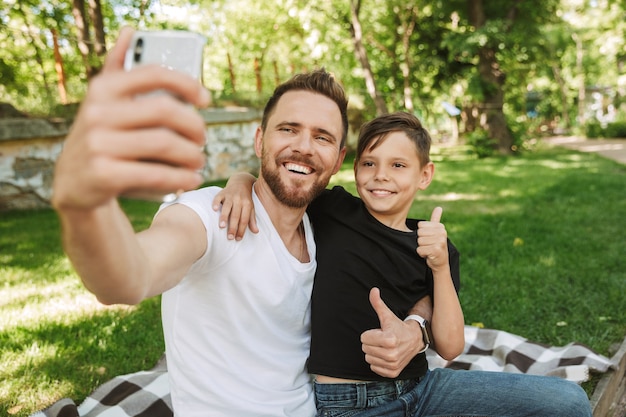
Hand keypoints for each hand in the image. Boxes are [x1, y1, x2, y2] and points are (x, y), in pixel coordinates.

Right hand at [52, 27, 210, 210]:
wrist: (73, 183)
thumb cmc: (101, 138)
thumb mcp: (103, 103)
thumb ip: (117, 69)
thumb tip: (130, 31)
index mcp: (103, 89)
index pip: (153, 74)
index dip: (186, 84)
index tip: (206, 99)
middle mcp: (96, 113)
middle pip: (164, 110)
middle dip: (194, 125)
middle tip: (203, 138)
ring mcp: (97, 144)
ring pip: (164, 143)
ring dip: (192, 155)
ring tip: (198, 161)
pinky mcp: (103, 174)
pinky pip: (156, 174)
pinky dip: (180, 178)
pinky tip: (191, 180)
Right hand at [213, 174, 258, 239]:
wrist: (241, 181)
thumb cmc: (246, 198)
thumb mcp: (251, 208)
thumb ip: (252, 220)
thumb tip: (256, 232)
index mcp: (247, 205)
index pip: (245, 219)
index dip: (241, 230)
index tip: (237, 239)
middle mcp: (239, 200)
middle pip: (236, 215)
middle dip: (233, 227)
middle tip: (229, 237)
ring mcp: (231, 195)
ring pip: (227, 207)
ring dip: (224, 217)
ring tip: (221, 226)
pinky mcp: (222, 192)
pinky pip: (218, 197)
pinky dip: (216, 203)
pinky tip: (214, 210)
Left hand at [360, 288, 422, 377]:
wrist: (415, 340)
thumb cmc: (398, 327)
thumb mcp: (387, 315)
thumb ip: (378, 303)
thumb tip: (373, 290)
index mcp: (389, 339)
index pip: (363, 338)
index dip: (370, 333)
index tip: (380, 332)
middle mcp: (391, 354)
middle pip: (365, 349)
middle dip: (371, 342)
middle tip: (382, 339)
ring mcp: (392, 364)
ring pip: (368, 358)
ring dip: (373, 352)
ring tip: (384, 347)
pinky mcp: (393, 372)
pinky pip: (374, 368)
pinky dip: (378, 362)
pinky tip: (386, 355)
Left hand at [416, 207, 448, 271]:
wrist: (441, 263)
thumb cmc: (436, 246)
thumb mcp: (437, 232)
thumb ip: (436, 219)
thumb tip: (439, 207)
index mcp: (440, 227)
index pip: (420, 225)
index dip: (422, 234)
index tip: (429, 238)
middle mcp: (442, 233)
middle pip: (419, 233)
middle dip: (421, 241)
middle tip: (429, 245)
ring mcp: (440, 241)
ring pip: (419, 242)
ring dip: (422, 248)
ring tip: (429, 250)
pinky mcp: (436, 250)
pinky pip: (420, 250)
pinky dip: (422, 254)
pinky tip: (429, 255)